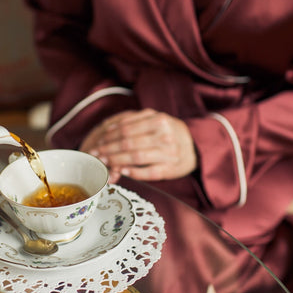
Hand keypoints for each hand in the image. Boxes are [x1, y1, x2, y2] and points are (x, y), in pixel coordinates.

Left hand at [82, 108, 196, 182]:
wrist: (195, 146)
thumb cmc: (170, 132)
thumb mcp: (156, 119)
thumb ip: (135, 121)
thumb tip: (109, 129)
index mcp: (159, 120)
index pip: (127, 129)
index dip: (109, 136)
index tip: (98, 142)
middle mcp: (165, 136)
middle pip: (129, 143)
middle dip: (109, 149)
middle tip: (96, 154)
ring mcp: (169, 153)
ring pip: (136, 157)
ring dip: (117, 161)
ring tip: (105, 162)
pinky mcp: (171, 169)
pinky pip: (148, 172)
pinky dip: (133, 172)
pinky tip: (122, 171)